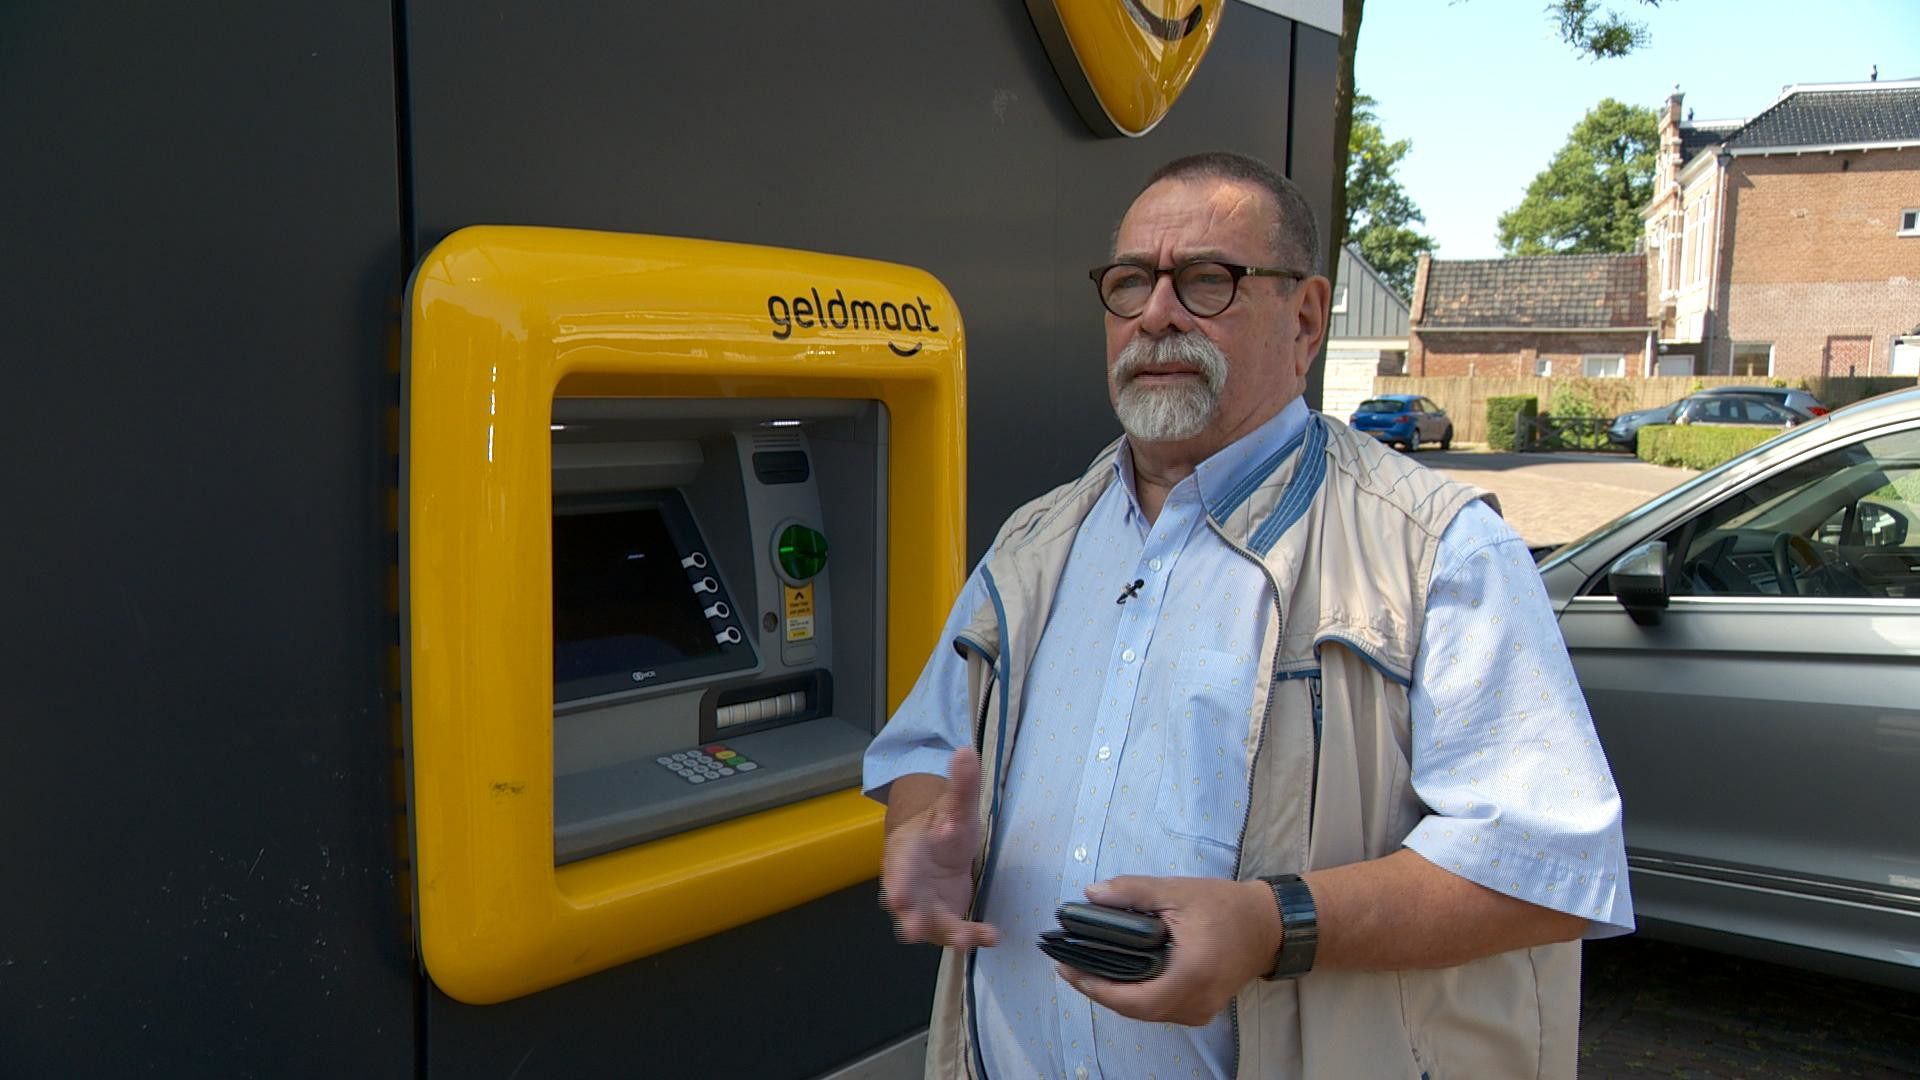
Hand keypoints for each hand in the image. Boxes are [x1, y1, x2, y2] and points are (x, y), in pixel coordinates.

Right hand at [879, 748, 1000, 949]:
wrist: (940, 847)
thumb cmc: (941, 826)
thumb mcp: (956, 805)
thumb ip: (961, 785)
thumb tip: (966, 751)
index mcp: (905, 855)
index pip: (897, 870)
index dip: (897, 885)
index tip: (897, 897)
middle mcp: (910, 886)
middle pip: (906, 907)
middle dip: (911, 919)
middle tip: (915, 929)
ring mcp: (927, 907)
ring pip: (933, 927)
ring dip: (949, 935)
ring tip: (969, 940)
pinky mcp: (946, 919)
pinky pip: (957, 932)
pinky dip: (974, 936)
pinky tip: (991, 935)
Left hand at [1055, 875, 1279, 1025]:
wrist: (1268, 925)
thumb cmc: (1225, 906)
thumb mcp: (1177, 891)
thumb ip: (1133, 891)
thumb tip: (1091, 895)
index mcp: (1191, 975)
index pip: (1134, 999)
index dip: (1097, 989)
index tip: (1068, 971)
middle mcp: (1196, 1001)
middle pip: (1137, 1010)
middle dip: (1100, 992)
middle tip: (1070, 969)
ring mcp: (1200, 1011)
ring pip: (1147, 1013)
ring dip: (1117, 996)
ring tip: (1087, 971)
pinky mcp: (1201, 1009)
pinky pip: (1160, 1009)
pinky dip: (1137, 998)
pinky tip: (1118, 979)